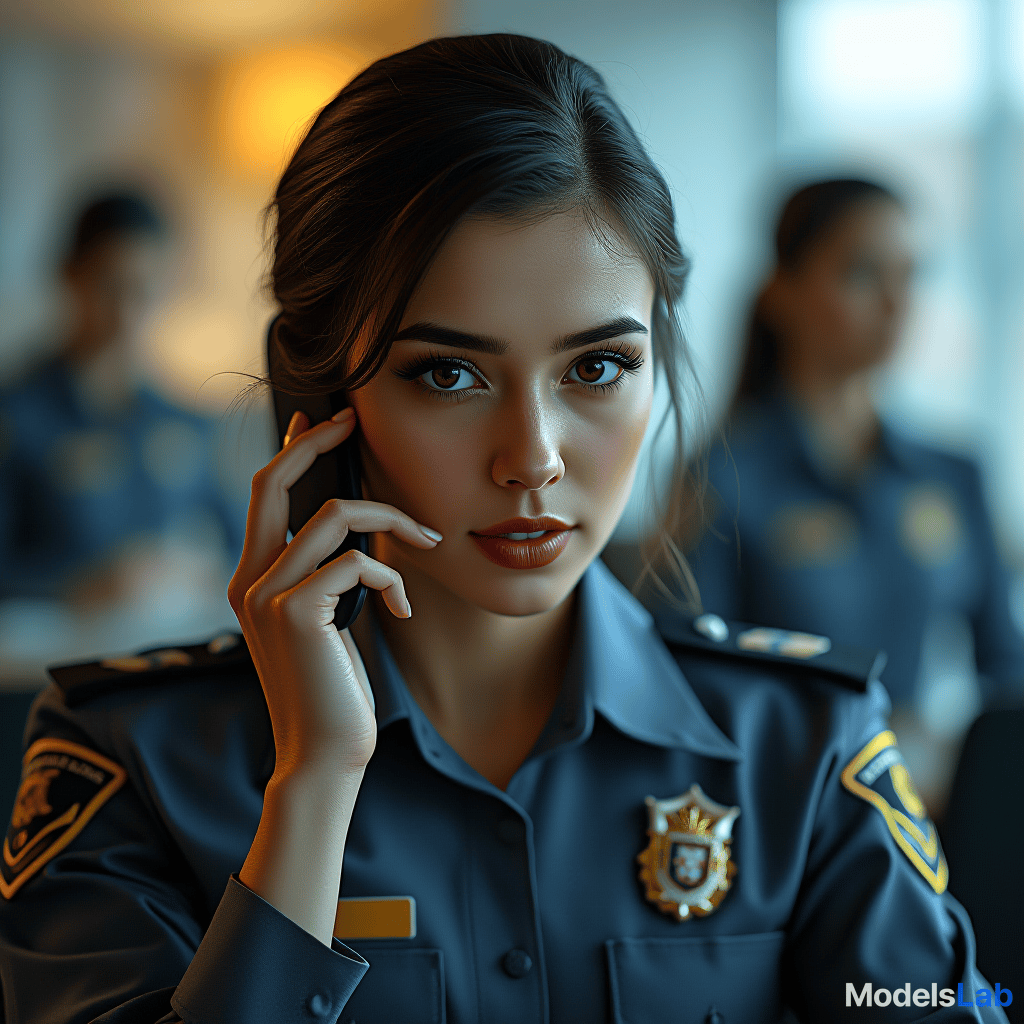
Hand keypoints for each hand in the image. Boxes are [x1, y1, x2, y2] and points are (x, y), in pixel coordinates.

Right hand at [228, 408, 440, 775]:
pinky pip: (358, 562)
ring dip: (391, 520)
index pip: (265, 496)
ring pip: (332, 516)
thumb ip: (326, 578)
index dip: (292, 451)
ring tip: (426, 541)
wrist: (323, 753)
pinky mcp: (295, 612)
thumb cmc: (333, 689)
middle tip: (352, 419)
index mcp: (252, 579)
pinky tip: (404, 608)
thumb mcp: (325, 622)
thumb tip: (359, 539)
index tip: (322, 422)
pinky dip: (393, 577)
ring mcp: (265, 594)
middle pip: (275, 482)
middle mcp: (248, 580)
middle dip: (317, 443)